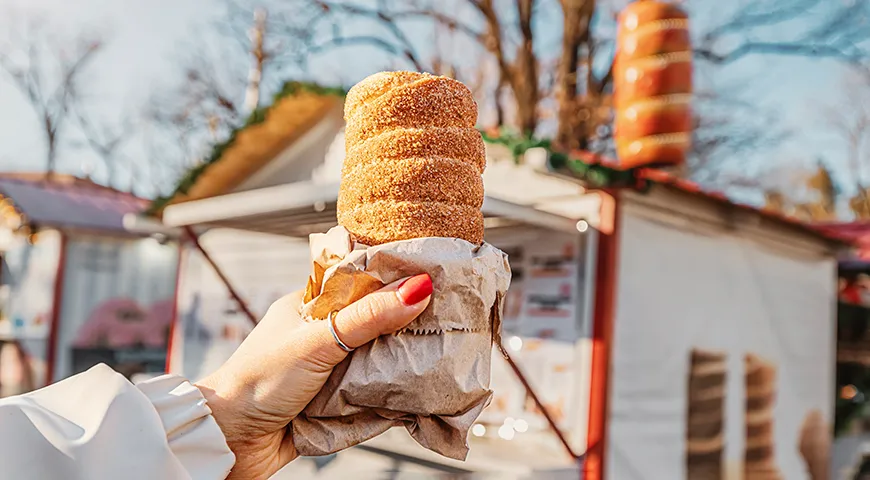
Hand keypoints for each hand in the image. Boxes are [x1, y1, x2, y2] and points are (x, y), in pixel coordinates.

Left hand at [195, 274, 431, 479]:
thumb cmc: (259, 381)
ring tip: (440, 354)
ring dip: (400, 362)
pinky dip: (389, 393)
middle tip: (447, 320)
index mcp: (310, 306)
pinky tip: (416, 390)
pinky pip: (371, 392)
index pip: (361, 282)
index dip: (396, 280)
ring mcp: (328, 369)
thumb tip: (418, 287)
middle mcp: (321, 334)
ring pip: (376, 358)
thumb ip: (368, 317)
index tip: (434, 277)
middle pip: (375, 322)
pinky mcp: (333, 402)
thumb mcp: (318, 341)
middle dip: (405, 325)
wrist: (230, 442)